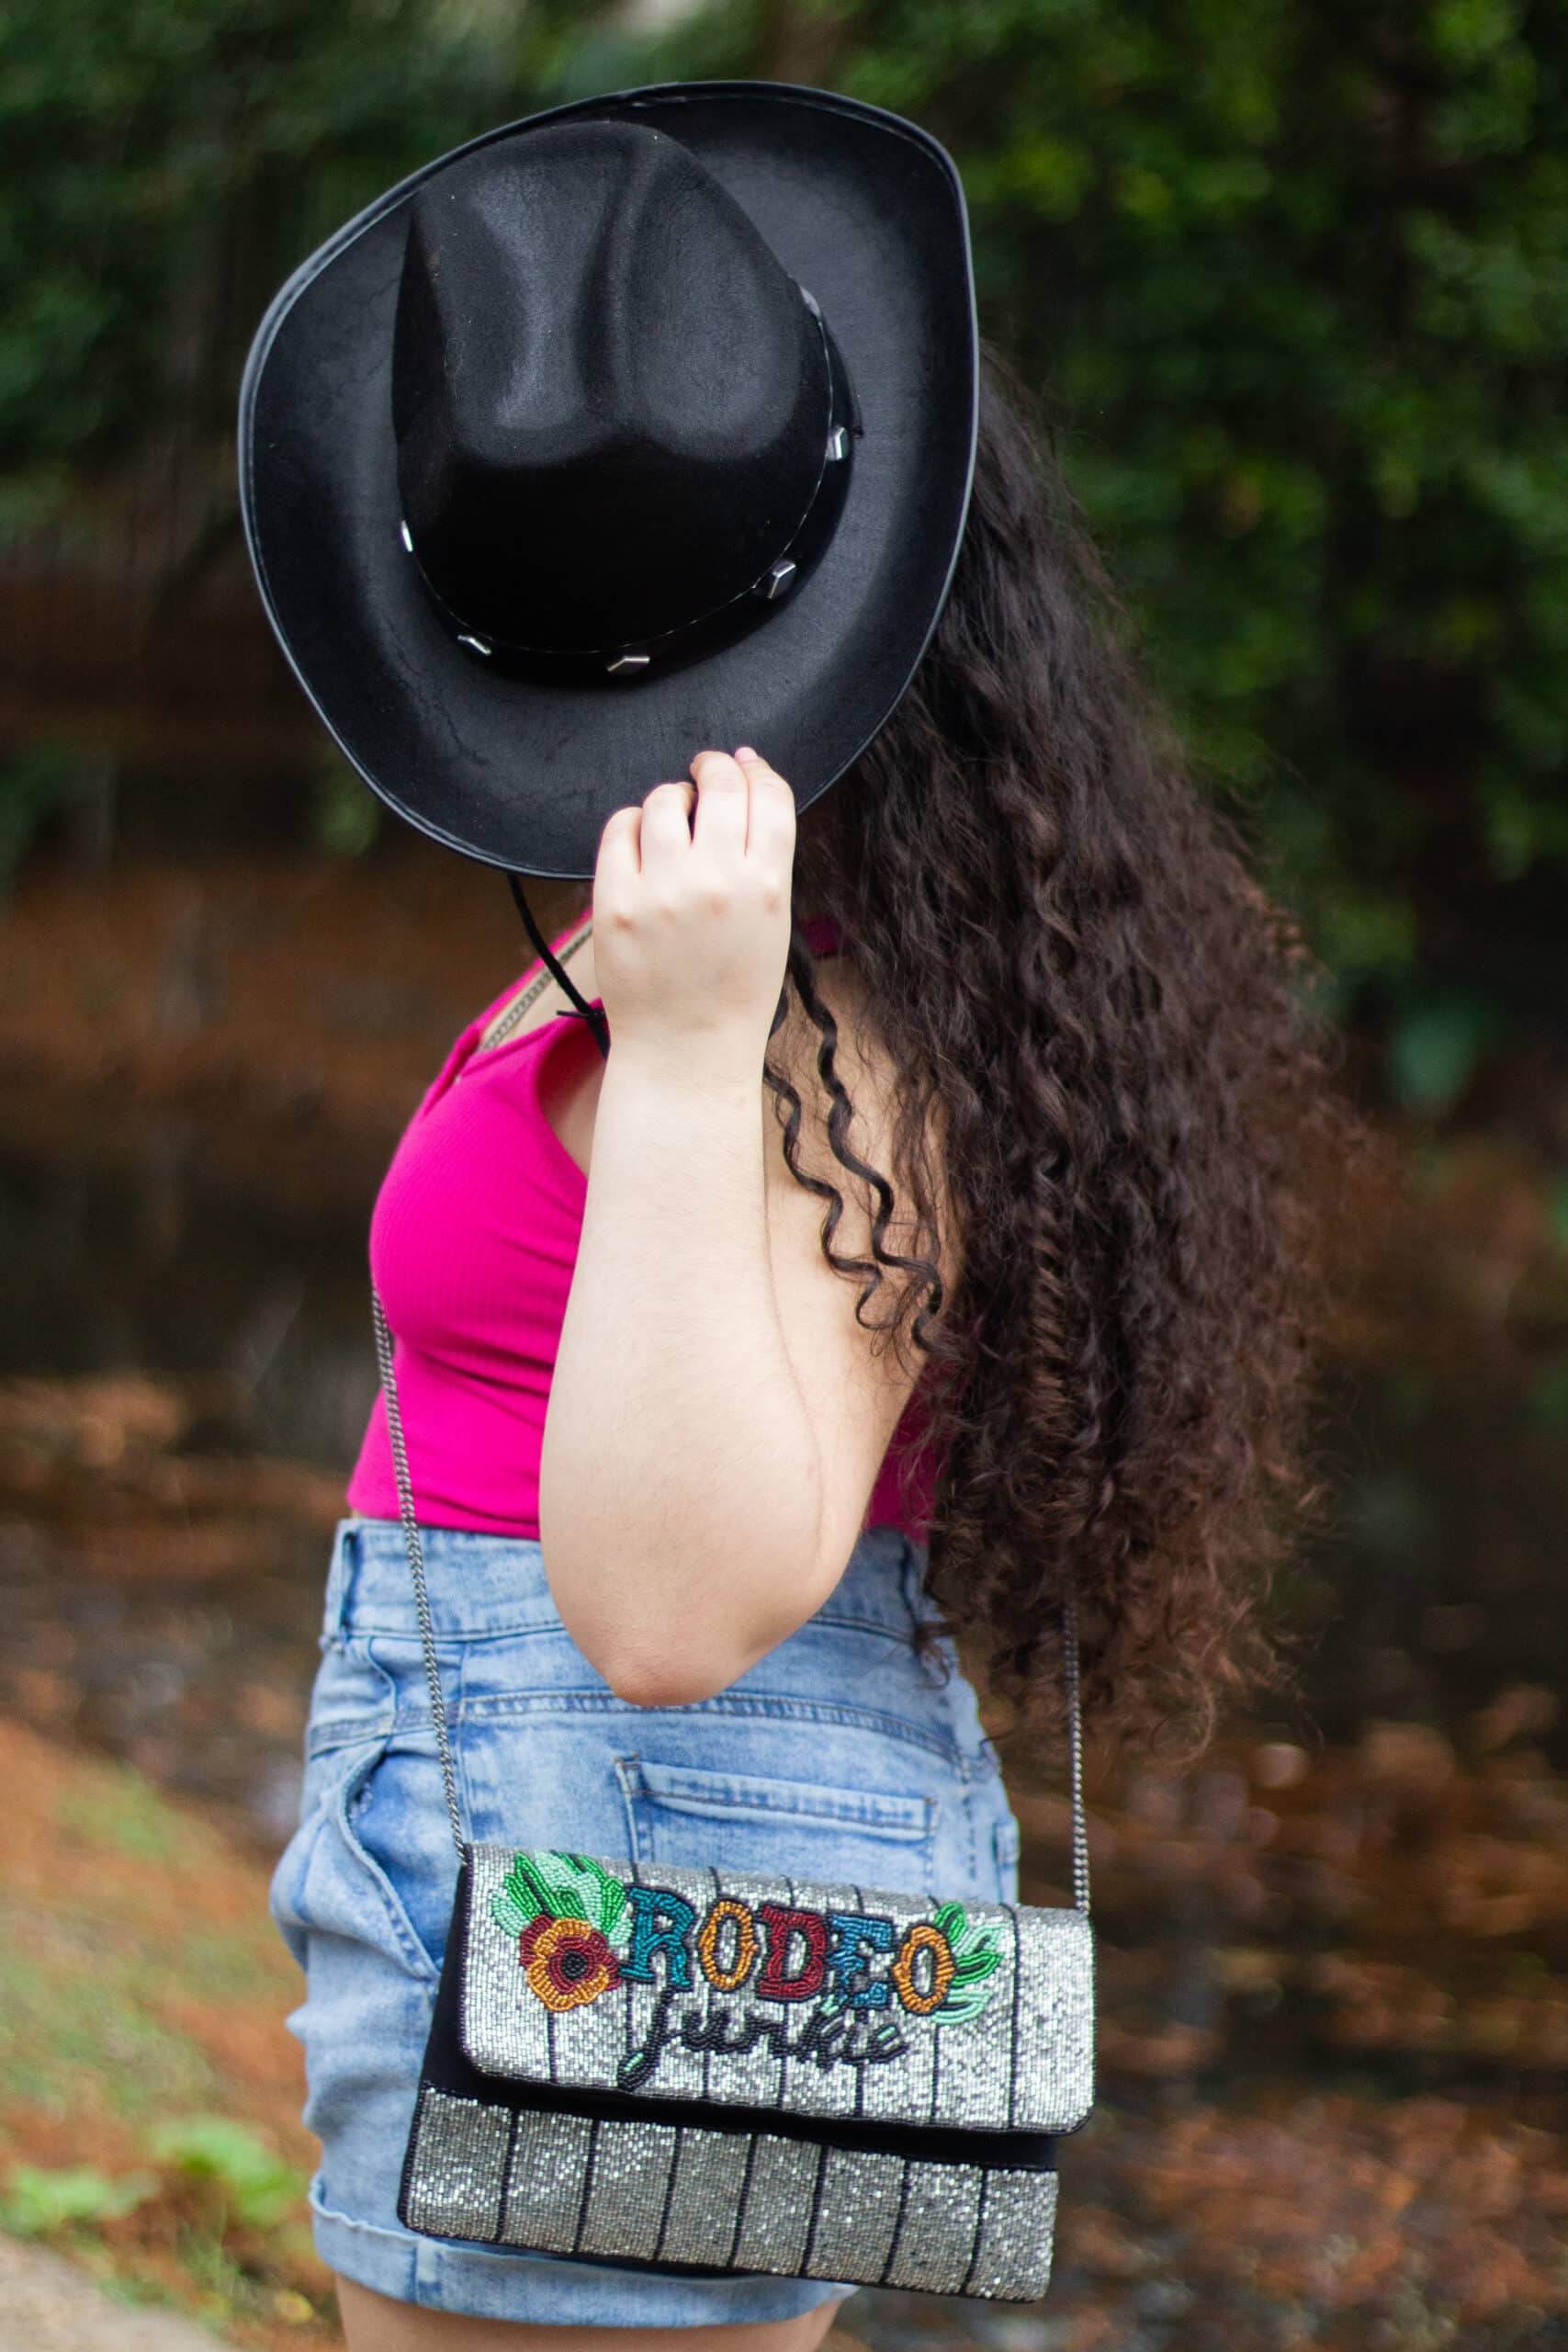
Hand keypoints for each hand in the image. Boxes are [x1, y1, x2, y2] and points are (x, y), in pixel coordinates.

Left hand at [592, 746, 795, 1066]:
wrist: (687, 1051)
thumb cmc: (733, 992)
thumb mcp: (772, 924)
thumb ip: (762, 860)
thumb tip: (745, 786)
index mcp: (766, 886)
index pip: (770, 796)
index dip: (757, 769)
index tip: (744, 763)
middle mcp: (716, 881)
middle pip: (720, 784)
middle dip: (714, 766)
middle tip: (705, 770)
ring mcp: (663, 891)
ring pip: (664, 799)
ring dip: (670, 799)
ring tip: (671, 820)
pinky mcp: (616, 903)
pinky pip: (618, 829)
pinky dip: (629, 824)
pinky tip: (638, 842)